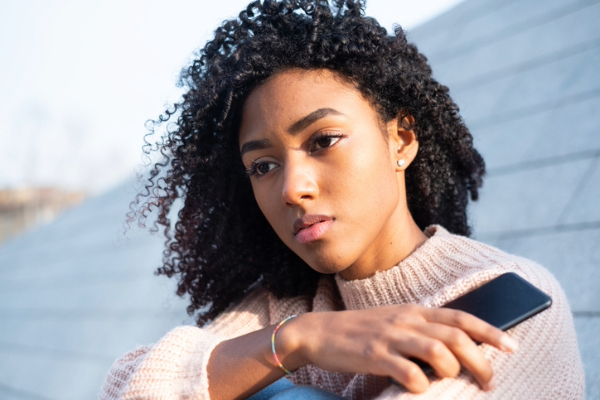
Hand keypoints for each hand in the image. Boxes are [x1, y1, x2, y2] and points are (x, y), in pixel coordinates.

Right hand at [279, 304, 517, 392]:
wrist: (320, 332)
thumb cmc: (361, 331)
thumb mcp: (394, 323)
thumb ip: (421, 331)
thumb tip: (454, 351)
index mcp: (414, 311)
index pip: (460, 318)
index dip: (489, 332)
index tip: (511, 346)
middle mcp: (407, 321)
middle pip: (457, 337)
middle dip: (481, 361)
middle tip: (489, 380)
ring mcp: (390, 337)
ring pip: (438, 352)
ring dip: (454, 371)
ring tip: (456, 384)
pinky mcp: (374, 355)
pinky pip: (408, 372)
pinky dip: (421, 384)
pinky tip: (419, 388)